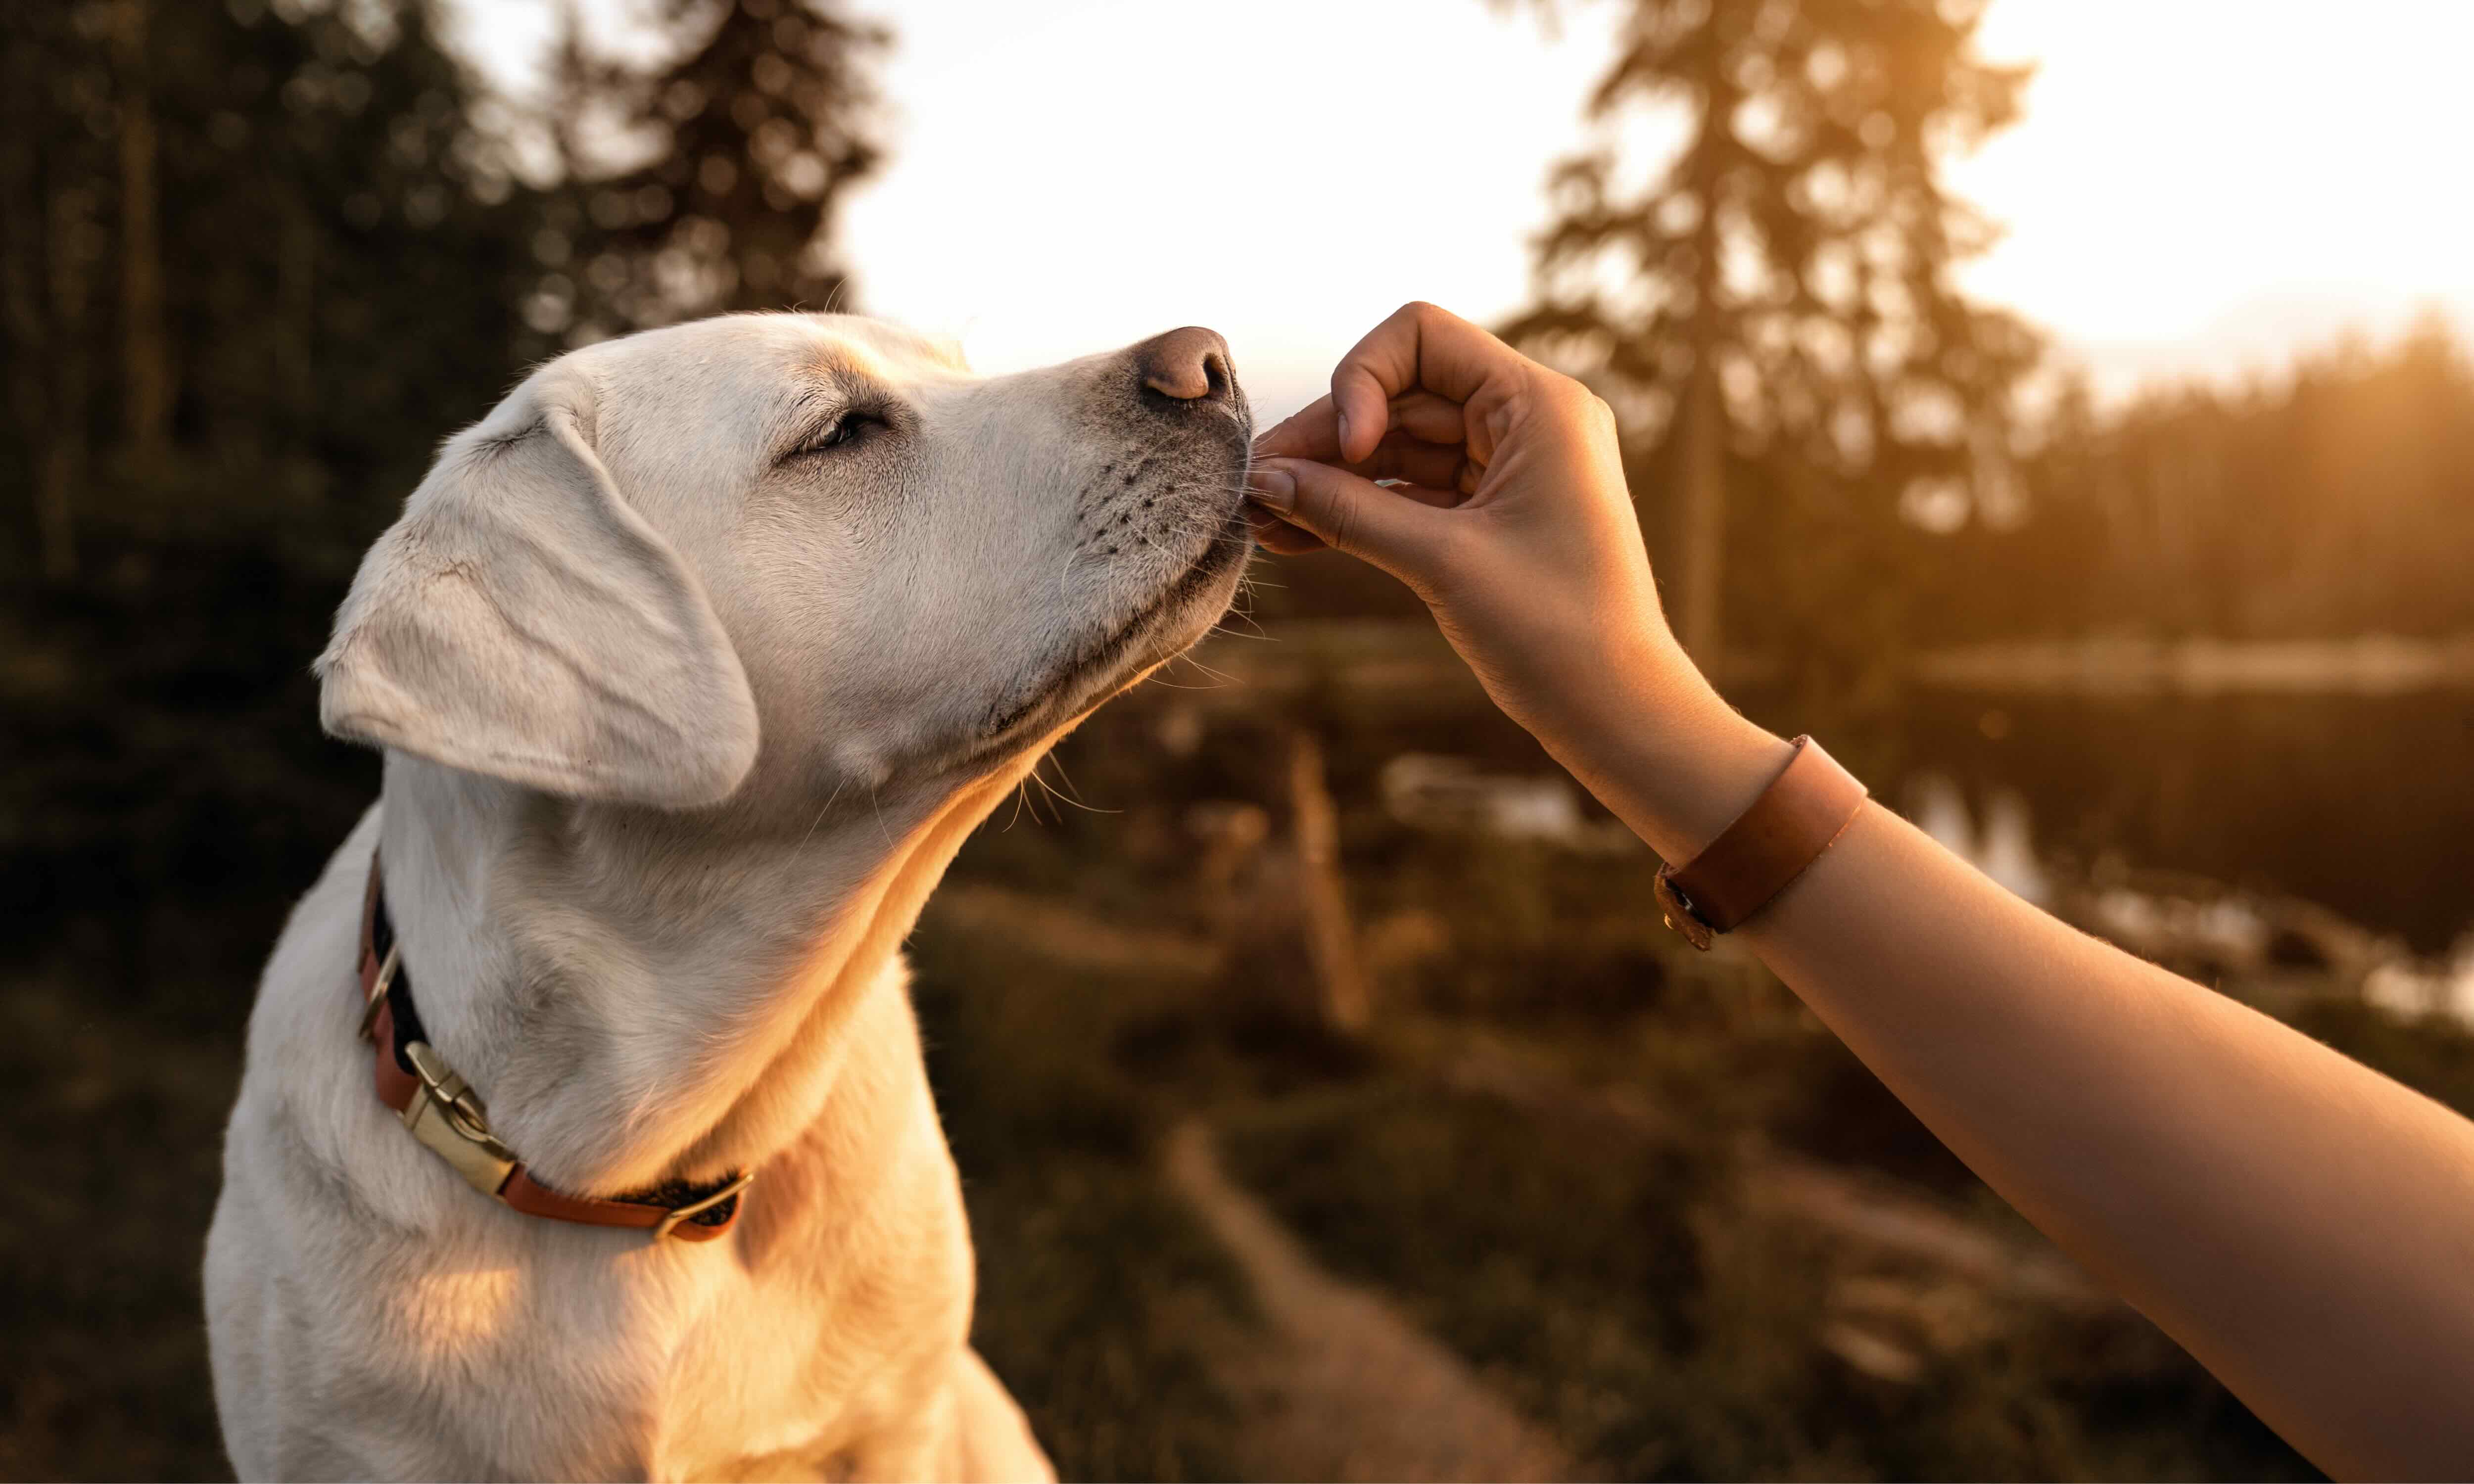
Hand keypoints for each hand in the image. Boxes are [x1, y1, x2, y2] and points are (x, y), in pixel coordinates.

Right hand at [1247, 302, 1711, 754]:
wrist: (1617, 713)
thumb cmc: (1555, 633)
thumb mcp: (1441, 562)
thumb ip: (1348, 511)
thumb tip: (1263, 480)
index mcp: (1539, 404)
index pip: (1422, 337)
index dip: (1363, 379)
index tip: (1345, 450)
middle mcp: (1528, 420)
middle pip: (1400, 395)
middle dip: (1327, 439)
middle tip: (1254, 487)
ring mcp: (1510, 466)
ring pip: (1399, 447)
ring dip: (1331, 478)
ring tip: (1261, 519)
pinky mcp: (1493, 514)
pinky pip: (1412, 492)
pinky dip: (1359, 509)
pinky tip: (1295, 534)